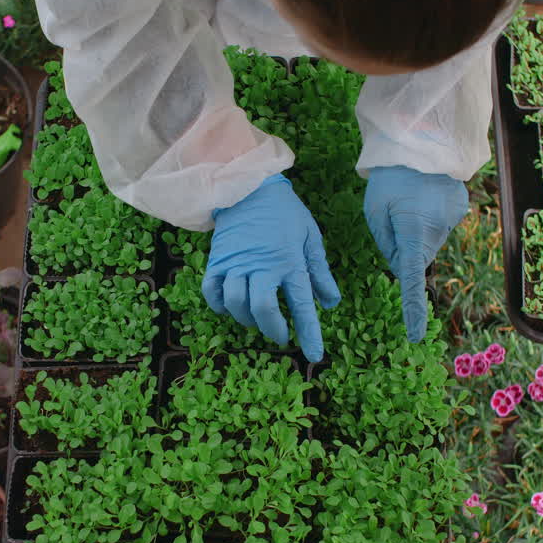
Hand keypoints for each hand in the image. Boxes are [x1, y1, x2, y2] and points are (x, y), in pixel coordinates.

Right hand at [202, 174, 340, 361]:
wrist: (249, 186)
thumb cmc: (286, 213)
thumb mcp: (311, 238)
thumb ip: (320, 272)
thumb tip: (331, 303)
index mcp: (289, 262)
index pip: (302, 306)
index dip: (310, 334)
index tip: (314, 356)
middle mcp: (261, 266)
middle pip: (263, 310)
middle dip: (273, 330)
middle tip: (281, 335)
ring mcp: (236, 264)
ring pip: (236, 304)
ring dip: (247, 319)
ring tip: (257, 318)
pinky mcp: (217, 260)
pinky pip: (212, 292)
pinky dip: (220, 306)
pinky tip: (231, 307)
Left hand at [364, 166, 469, 342]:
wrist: (420, 141)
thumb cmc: (389, 179)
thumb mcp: (375, 214)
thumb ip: (386, 245)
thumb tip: (400, 265)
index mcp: (413, 233)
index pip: (411, 281)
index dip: (412, 310)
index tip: (415, 335)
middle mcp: (438, 231)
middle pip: (417, 257)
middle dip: (404, 249)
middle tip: (392, 219)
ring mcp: (453, 220)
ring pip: (428, 241)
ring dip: (416, 231)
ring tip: (409, 201)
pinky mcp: (460, 209)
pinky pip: (440, 225)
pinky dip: (429, 218)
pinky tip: (423, 196)